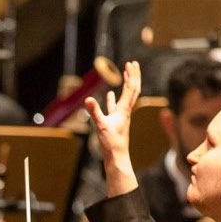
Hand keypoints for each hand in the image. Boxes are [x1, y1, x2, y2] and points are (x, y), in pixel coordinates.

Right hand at [81, 60, 142, 194]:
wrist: (117, 158)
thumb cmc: (111, 143)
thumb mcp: (101, 126)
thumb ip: (94, 112)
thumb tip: (87, 99)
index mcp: (124, 110)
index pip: (130, 88)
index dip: (130, 75)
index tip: (130, 63)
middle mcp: (125, 111)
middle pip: (133, 90)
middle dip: (133, 76)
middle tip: (132, 64)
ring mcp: (121, 117)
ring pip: (126, 97)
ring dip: (126, 85)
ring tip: (126, 75)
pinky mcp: (115, 123)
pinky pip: (114, 107)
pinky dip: (112, 99)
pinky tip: (109, 95)